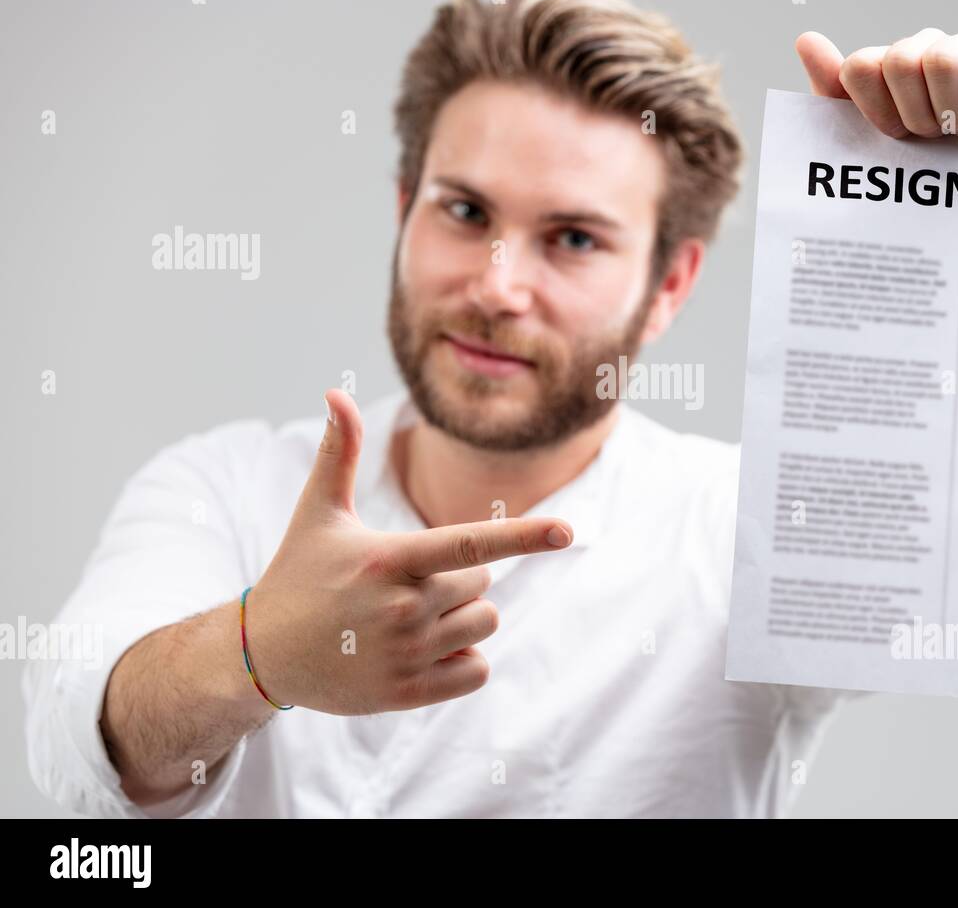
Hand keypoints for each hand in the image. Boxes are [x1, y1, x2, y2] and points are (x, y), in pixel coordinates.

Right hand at [242, 388, 573, 713]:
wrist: (261, 654)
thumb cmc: (299, 573)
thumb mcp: (318, 512)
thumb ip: (338, 451)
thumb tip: (336, 391)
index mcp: (389, 559)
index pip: (469, 544)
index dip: (523, 535)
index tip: (567, 531)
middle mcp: (403, 608)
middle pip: (484, 584)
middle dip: (460, 579)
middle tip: (408, 585)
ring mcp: (406, 655)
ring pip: (485, 624)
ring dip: (463, 619)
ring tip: (410, 619)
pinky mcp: (407, 694)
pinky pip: (477, 671)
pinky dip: (462, 662)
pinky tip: (419, 653)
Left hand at [796, 27, 957, 137]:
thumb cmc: (928, 172)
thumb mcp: (870, 143)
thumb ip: (833, 93)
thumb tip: (806, 39)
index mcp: (890, 68)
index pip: (861, 65)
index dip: (874, 110)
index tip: (894, 137)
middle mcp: (928, 50)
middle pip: (899, 60)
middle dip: (914, 114)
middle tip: (933, 139)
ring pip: (942, 59)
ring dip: (950, 113)